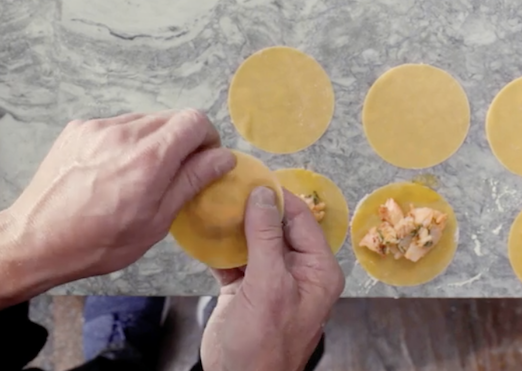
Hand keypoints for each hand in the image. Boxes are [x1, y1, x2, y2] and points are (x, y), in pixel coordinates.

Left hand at [0, 109, 234, 291]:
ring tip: (137, 176)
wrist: (35, 239)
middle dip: (181, 142)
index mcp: (149, 158)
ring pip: (144, 120)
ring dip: (152, 141)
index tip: (202, 161)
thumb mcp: (155, 221)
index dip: (206, 139)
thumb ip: (192, 182)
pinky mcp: (78, 128)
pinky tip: (111, 172)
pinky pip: (116, 126)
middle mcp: (124, 133)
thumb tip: (222, 158)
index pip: (195, 121)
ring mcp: (98, 127)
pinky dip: (124, 142)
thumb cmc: (96, 242)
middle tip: (172, 175)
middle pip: (171, 118)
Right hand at [201, 188, 344, 370]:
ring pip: (254, 240)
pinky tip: (204, 229)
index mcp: (317, 270)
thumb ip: (266, 237)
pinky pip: (235, 258)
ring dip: (234, 224)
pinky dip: (220, 246)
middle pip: (277, 226)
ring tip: (213, 200)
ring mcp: (270, 280)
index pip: (302, 218)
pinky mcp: (245, 290)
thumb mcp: (268, 286)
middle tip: (228, 184)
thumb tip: (263, 194)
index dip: (278, 196)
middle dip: (253, 207)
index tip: (253, 176)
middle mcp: (298, 272)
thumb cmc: (262, 345)